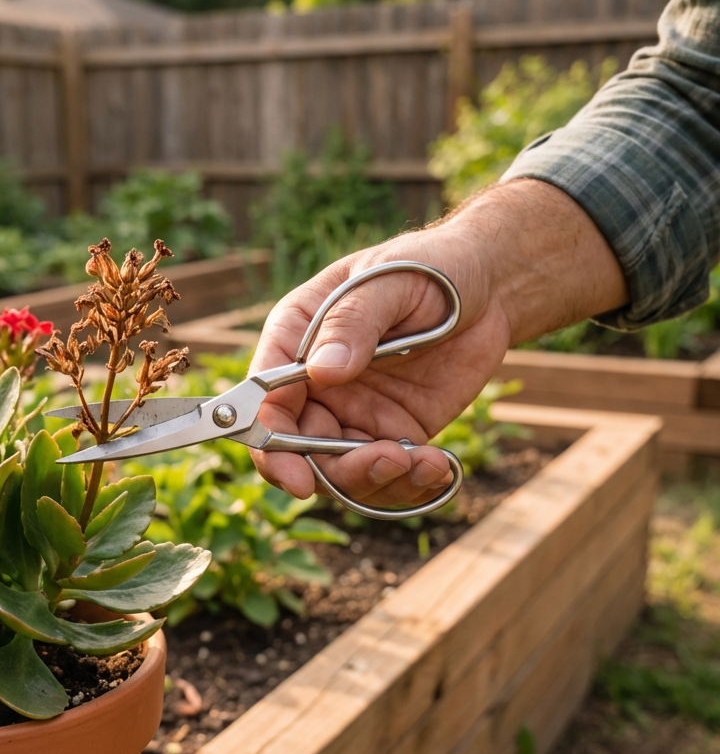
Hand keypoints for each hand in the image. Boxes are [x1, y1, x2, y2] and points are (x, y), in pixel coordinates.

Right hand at [249, 180, 628, 508]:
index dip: (269, 442)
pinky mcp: (393, 433)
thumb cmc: (430, 268)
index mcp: (295, 338)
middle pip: (295, 448)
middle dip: (331, 470)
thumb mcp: (391, 282)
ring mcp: (352, 412)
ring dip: (374, 478)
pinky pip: (386, 474)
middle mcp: (315, 384)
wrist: (490, 287)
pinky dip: (409, 485)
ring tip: (421, 462)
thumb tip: (322, 371)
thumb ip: (353, 322)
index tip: (296, 476)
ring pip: (339, 470)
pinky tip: (438, 467)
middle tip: (382, 463)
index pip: (264, 399)